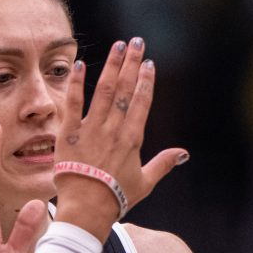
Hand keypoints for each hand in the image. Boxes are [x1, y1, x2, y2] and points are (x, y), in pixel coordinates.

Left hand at [54, 38, 187, 230]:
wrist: (87, 210)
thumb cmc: (116, 198)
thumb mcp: (145, 183)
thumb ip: (163, 164)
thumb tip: (183, 153)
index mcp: (132, 139)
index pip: (141, 103)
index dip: (146, 81)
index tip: (149, 63)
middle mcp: (114, 129)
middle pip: (124, 90)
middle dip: (132, 64)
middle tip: (136, 42)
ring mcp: (91, 129)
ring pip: (103, 90)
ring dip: (112, 65)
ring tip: (118, 46)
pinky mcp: (68, 133)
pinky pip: (73, 103)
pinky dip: (77, 83)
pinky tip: (82, 64)